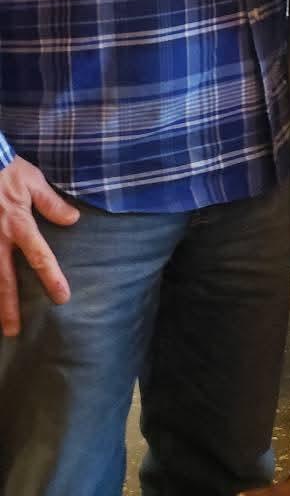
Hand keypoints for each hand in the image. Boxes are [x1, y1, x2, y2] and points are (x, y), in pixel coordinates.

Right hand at [0, 155, 79, 335]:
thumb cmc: (6, 169)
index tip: (61, 297)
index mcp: (18, 224)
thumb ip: (52, 203)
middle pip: (4, 279)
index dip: (51, 278)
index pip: (39, 256)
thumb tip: (73, 219)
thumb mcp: (33, 181)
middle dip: (10, 306)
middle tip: (14, 330)